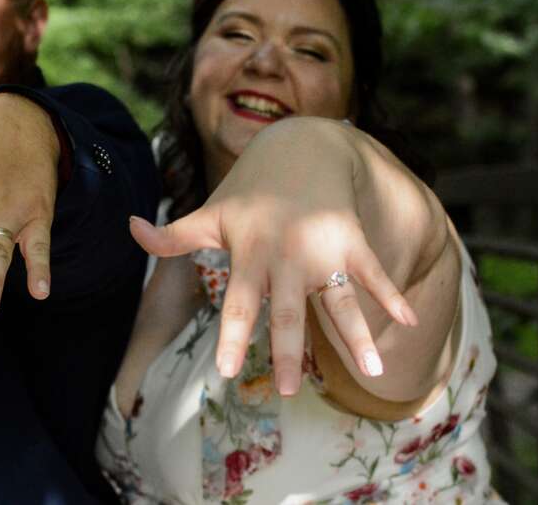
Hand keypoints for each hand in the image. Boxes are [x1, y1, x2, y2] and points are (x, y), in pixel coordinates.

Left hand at [129, 118, 418, 395]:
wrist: (300, 146)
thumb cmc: (248, 192)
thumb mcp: (210, 212)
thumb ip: (171, 234)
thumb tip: (128, 227)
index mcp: (250, 250)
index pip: (238, 299)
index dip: (231, 334)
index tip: (225, 370)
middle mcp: (287, 252)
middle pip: (287, 310)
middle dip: (286, 350)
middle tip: (284, 391)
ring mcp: (324, 247)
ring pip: (339, 299)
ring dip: (356, 334)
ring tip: (372, 371)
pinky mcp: (353, 240)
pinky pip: (373, 272)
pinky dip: (392, 294)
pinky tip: (409, 321)